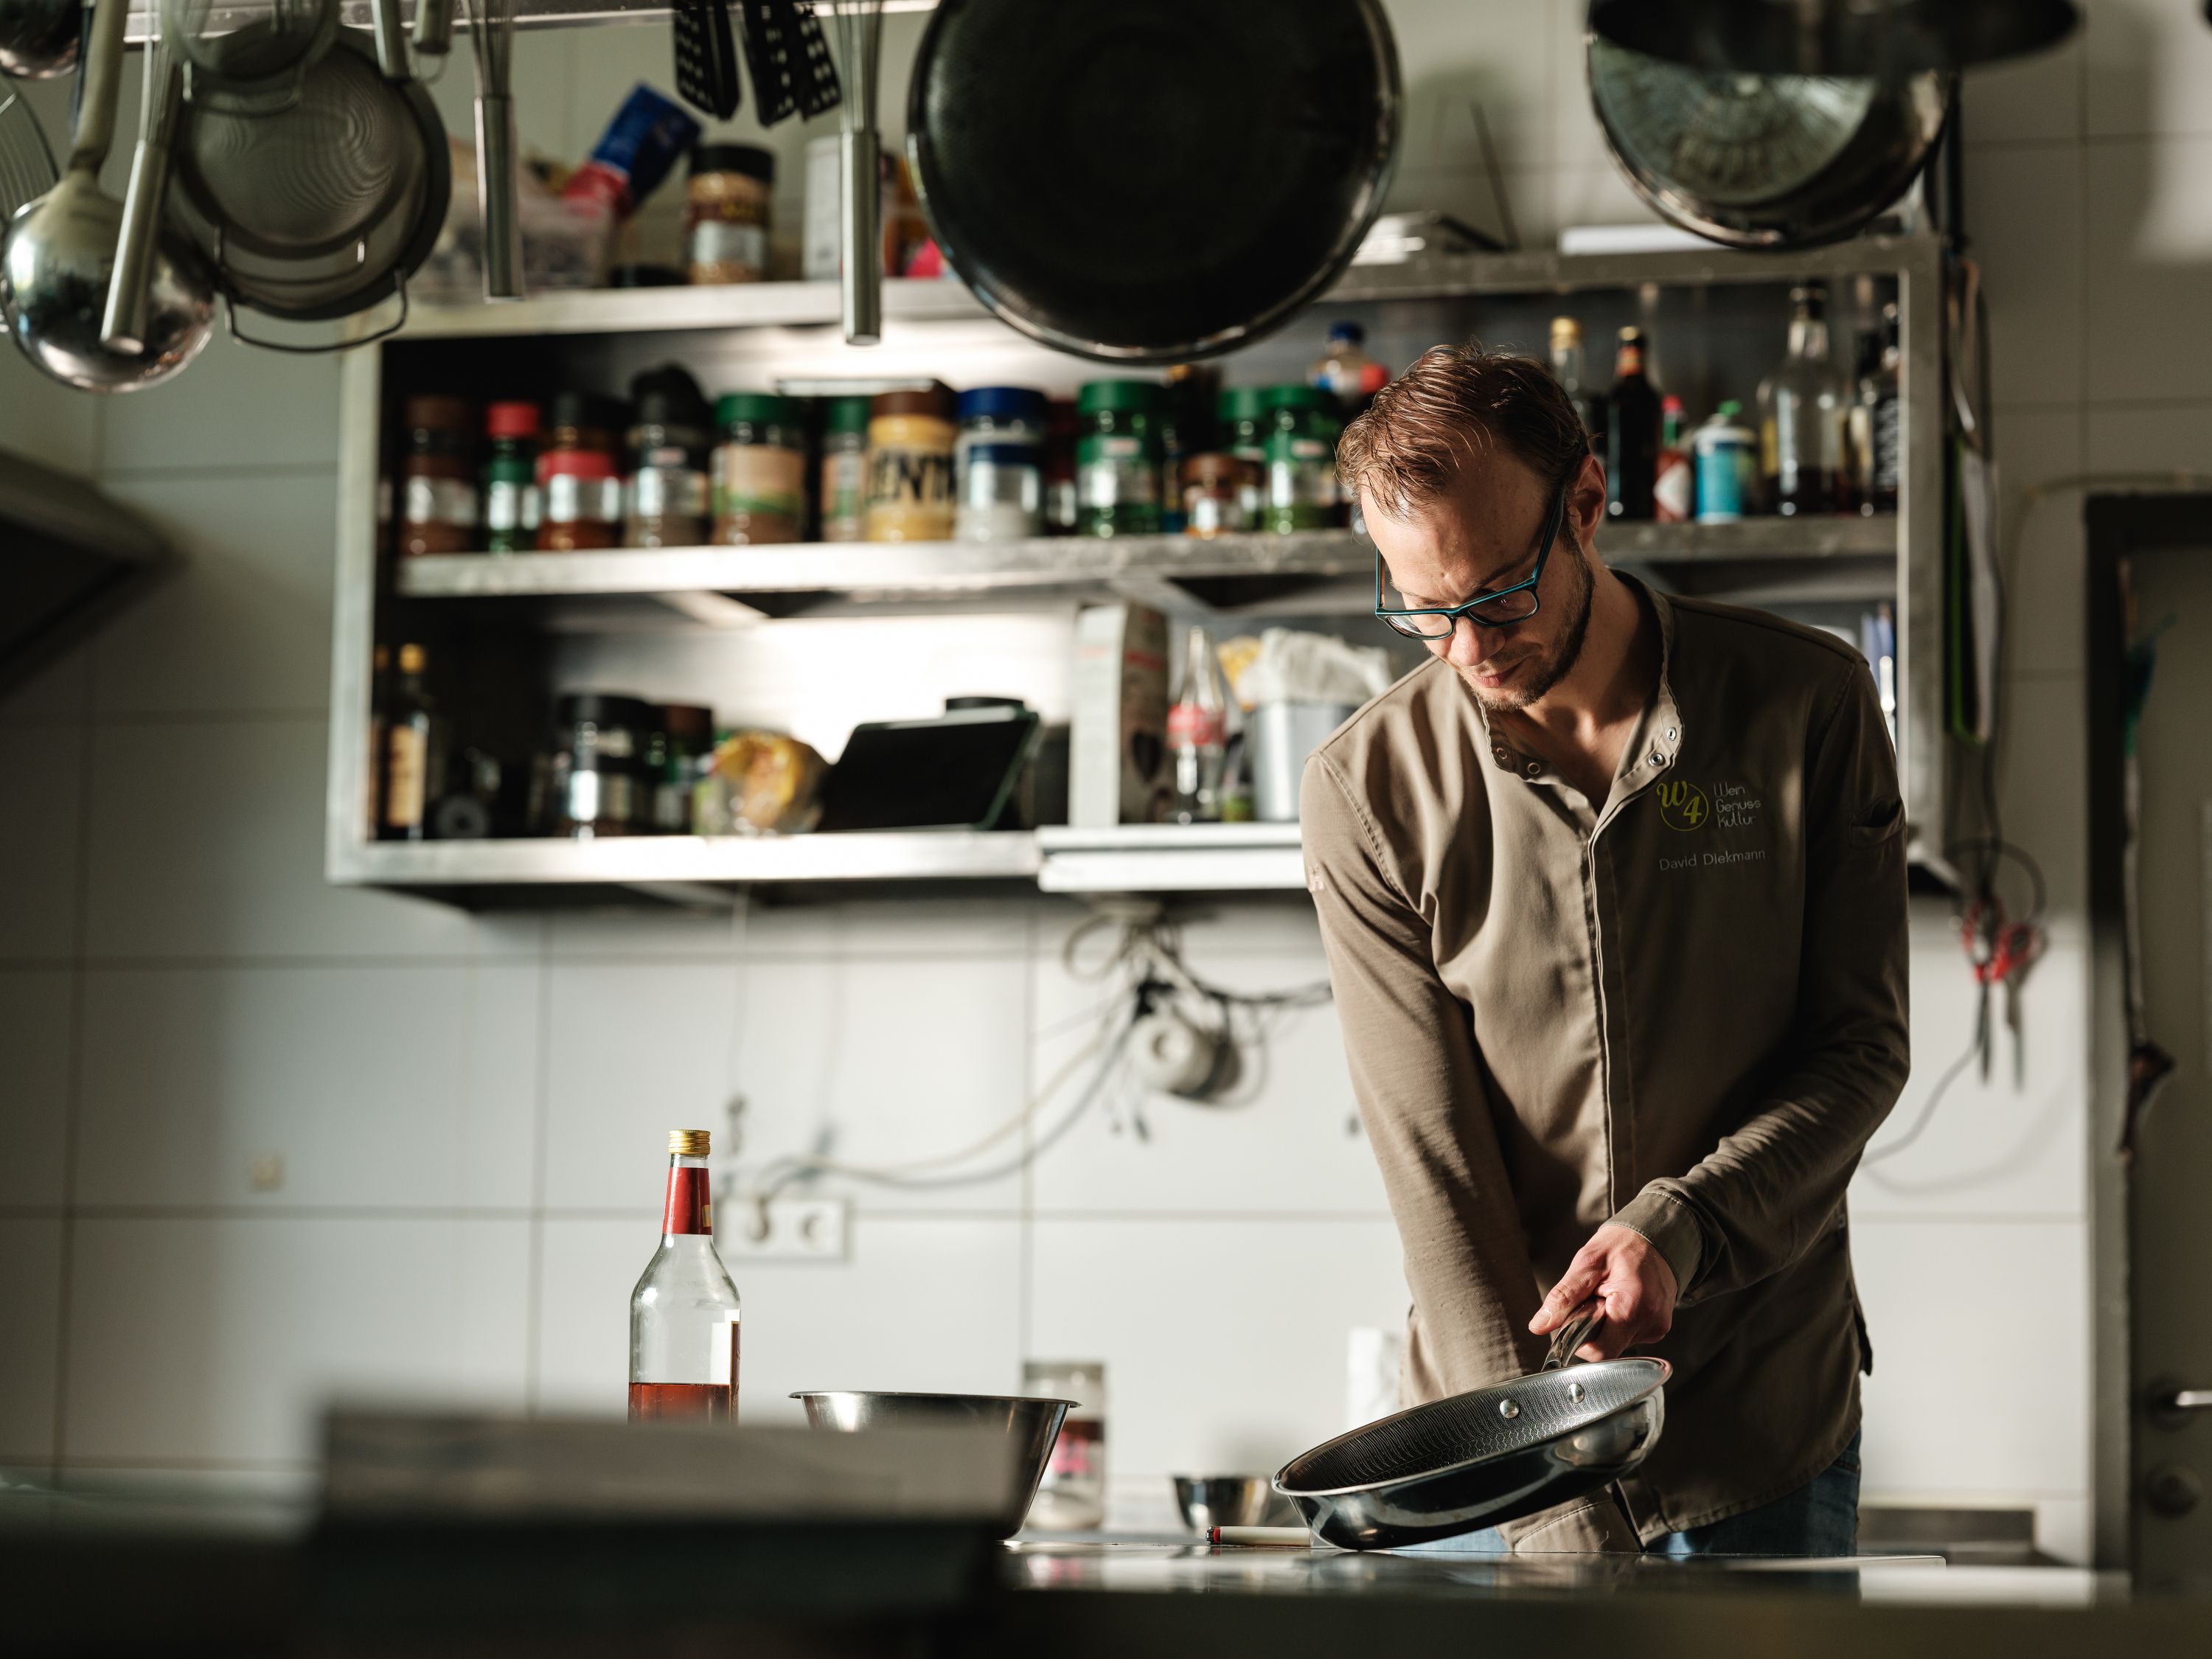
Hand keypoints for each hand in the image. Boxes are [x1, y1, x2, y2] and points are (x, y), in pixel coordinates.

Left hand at [1527, 1223, 1677, 1360]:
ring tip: (1609, 1295)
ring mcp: (1656, 1328)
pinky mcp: (1657, 1327)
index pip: (1599, 1352)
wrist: (1656, 1236)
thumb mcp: (1587, 1262)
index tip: (1575, 1316)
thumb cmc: (1623, 1244)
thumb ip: (1563, 1296)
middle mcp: (1650, 1324)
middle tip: (1593, 1299)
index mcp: (1632, 1308)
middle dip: (1591, 1329)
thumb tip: (1539, 1325)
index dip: (1578, 1340)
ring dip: (1604, 1323)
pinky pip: (1628, 1335)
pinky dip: (1617, 1321)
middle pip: (1607, 1349)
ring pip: (1616, 1342)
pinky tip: (1620, 1300)